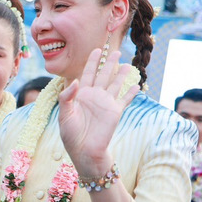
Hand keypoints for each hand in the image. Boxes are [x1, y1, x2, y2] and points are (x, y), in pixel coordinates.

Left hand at [58, 49, 140, 174]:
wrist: (84, 151)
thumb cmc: (71, 135)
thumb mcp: (64, 114)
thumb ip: (67, 97)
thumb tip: (75, 80)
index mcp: (81, 95)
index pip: (87, 74)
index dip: (92, 62)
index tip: (96, 50)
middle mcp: (95, 97)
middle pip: (103, 75)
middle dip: (108, 63)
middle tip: (114, 51)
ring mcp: (106, 104)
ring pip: (115, 84)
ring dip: (121, 75)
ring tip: (127, 64)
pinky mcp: (115, 112)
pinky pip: (124, 100)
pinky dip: (131, 93)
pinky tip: (137, 85)